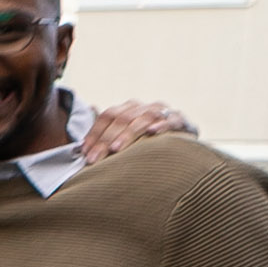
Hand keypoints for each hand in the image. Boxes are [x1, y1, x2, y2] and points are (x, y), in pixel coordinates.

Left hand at [81, 99, 196, 161]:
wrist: (183, 137)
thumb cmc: (148, 139)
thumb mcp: (126, 135)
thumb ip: (107, 131)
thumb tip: (84, 128)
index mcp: (128, 108)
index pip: (107, 116)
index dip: (94, 133)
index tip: (83, 152)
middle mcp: (143, 107)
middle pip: (121, 119)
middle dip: (105, 140)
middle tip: (94, 159)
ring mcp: (162, 111)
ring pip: (142, 119)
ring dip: (128, 134)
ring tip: (116, 149)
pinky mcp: (180, 120)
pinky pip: (171, 120)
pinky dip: (162, 126)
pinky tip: (153, 134)